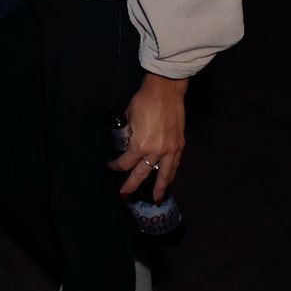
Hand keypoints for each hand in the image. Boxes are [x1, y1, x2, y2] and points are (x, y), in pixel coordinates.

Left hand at [110, 73, 187, 201]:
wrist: (165, 92)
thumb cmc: (143, 102)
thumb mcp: (128, 118)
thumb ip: (127, 133)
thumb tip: (126, 139)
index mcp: (139, 145)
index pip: (125, 163)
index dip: (116, 166)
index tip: (111, 166)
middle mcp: (155, 152)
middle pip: (142, 174)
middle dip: (132, 185)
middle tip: (125, 195)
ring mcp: (170, 150)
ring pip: (164, 175)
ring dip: (160, 188)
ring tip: (157, 199)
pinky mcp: (179, 145)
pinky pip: (175, 164)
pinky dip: (171, 173)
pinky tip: (169, 179)